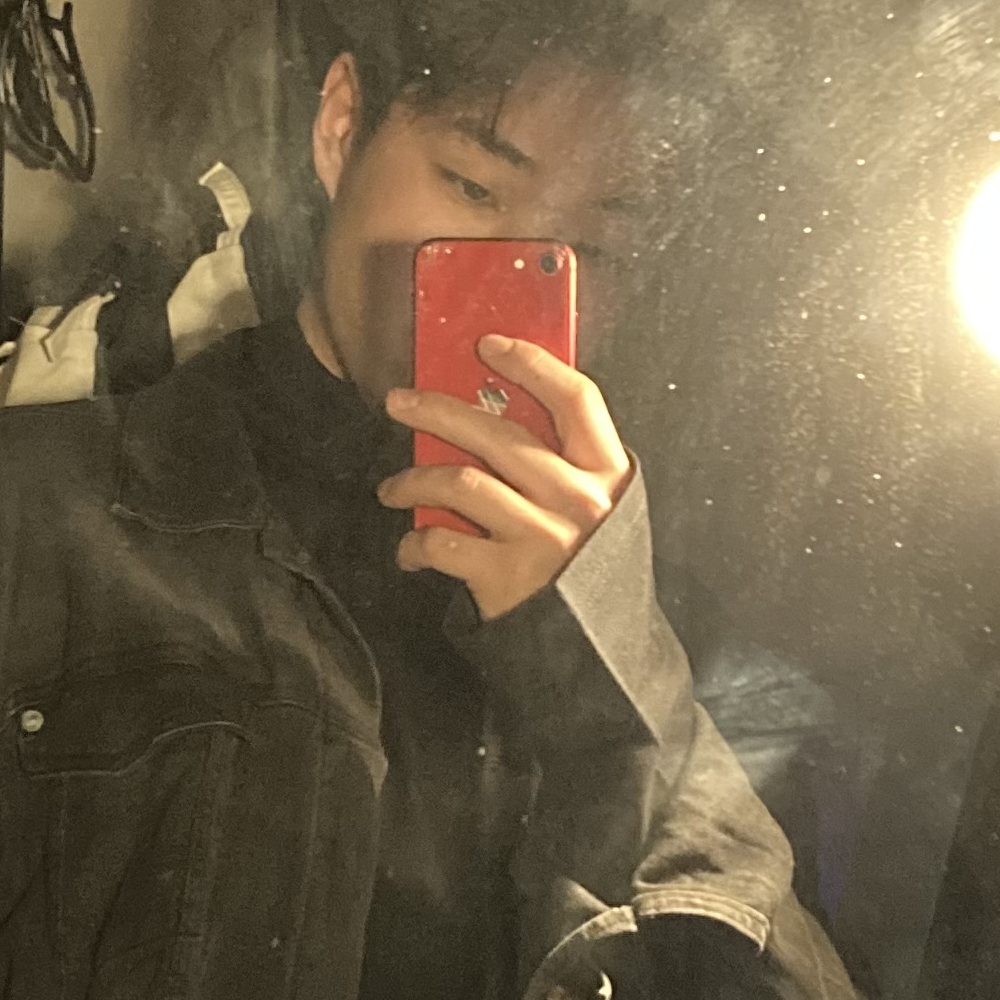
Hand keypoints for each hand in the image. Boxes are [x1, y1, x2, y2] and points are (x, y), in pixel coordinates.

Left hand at [377, 335, 633, 619]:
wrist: (597, 655)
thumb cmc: (589, 574)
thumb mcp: (601, 515)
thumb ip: (565, 470)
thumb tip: (494, 418)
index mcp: (607, 475)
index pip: (576, 399)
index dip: (531, 363)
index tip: (487, 344)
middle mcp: (578, 501)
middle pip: (498, 432)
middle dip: (438, 410)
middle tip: (399, 402)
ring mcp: (542, 539)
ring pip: (459, 482)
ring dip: (413, 481)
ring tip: (392, 490)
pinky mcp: (507, 578)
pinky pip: (443, 542)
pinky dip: (415, 543)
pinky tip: (410, 550)